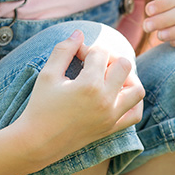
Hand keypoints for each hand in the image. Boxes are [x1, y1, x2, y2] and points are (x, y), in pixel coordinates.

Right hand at [15, 30, 144, 162]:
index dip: (86, 49)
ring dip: (127, 79)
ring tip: (109, 78)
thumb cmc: (39, 106)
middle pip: (124, 65)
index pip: (100, 53)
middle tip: (93, 64)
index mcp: (89, 85)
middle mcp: (105, 100)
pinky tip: (119, 95)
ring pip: (137, 89)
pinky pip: (135, 113)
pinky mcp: (111, 128)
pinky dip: (133, 102)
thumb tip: (79, 32)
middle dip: (109, 58)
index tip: (75, 55)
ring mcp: (111, 116)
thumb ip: (64, 50)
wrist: (36, 142)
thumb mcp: (47, 74)